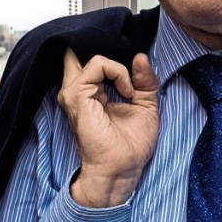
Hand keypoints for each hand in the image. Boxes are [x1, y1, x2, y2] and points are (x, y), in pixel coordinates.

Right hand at [57, 49, 159, 207]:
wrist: (123, 168)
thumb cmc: (132, 144)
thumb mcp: (146, 104)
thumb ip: (144, 80)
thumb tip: (141, 56)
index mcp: (91, 92)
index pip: (95, 61)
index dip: (116, 59)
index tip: (135, 75)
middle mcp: (78, 90)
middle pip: (83, 53)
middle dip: (111, 53)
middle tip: (129, 76)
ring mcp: (75, 92)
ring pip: (94, 56)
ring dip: (119, 67)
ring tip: (129, 90)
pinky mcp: (77, 96)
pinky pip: (98, 65)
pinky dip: (118, 72)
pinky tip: (127, 93)